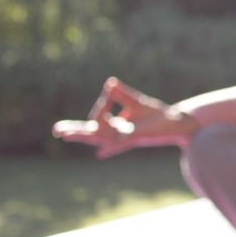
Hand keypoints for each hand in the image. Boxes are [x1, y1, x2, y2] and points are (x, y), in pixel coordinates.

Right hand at [52, 77, 199, 158]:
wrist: (178, 122)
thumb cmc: (158, 114)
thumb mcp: (136, 101)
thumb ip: (122, 93)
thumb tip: (109, 82)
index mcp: (117, 126)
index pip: (98, 117)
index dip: (102, 103)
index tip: (109, 89)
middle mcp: (119, 134)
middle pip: (92, 133)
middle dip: (75, 131)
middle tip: (57, 131)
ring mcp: (128, 137)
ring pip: (102, 136)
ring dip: (86, 135)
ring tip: (66, 134)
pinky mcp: (138, 137)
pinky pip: (122, 142)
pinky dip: (111, 147)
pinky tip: (99, 153)